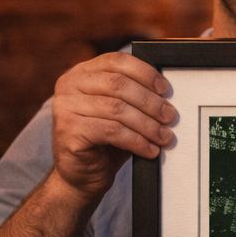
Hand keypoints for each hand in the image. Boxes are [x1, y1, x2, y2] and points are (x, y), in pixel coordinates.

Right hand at [49, 52, 175, 201]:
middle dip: (150, 101)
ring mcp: (65, 107)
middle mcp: (68, 85)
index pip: (116, 61)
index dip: (144, 73)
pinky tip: (150, 150)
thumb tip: (167, 95)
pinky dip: (137, 141)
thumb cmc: (105, 141)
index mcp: (82, 73)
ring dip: (147, 125)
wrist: (81, 175)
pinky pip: (112, 131)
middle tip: (170, 117)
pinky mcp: (69, 130)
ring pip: (117, 109)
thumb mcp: (120, 113)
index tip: (166, 89)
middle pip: (118, 84)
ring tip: (165, 137)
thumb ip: (134, 97)